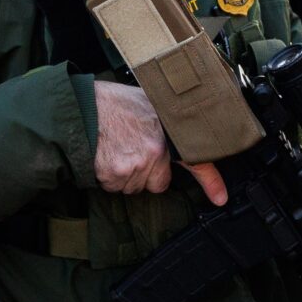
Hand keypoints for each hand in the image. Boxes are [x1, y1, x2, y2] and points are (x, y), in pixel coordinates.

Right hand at [93, 83, 226, 202]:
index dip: (211, 181)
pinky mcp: (113, 175)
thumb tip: (177, 128)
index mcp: (166, 133)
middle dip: (146, 173)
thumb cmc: (112, 102)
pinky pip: (114, 187)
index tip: (220, 198)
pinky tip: (105, 156)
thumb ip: (165, 122)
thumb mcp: (148, 103)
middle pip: (156, 183)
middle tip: (132, 150)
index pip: (196, 161)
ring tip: (116, 149)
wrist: (81, 106)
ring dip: (125, 175)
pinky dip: (108, 177)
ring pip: (133, 187)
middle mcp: (153, 152)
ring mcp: (133, 166)